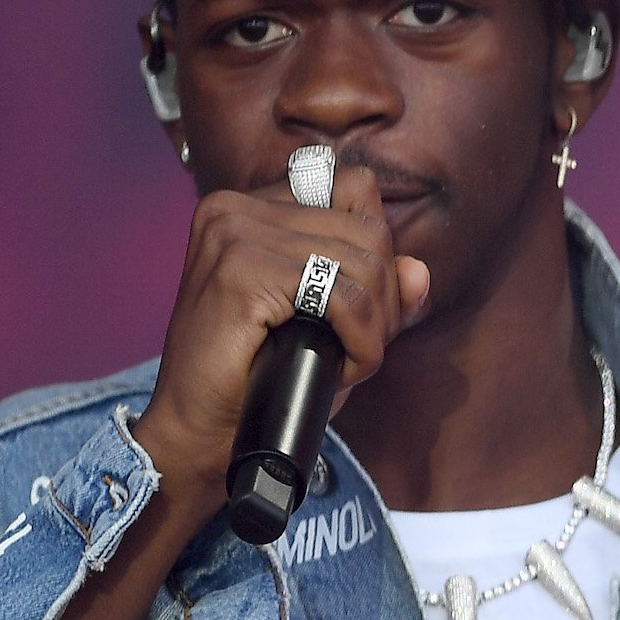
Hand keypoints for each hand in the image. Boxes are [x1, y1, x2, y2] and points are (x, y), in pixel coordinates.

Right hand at [132, 159, 429, 498]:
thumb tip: (418, 271)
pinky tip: (343, 368)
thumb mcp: (332, 326)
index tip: (359, 307)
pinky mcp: (240, 272)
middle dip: (385, 300)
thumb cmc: (263, 379)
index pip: (355, 189)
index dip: (378, 252)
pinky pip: (346, 297)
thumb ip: (377, 291)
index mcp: (251, 206)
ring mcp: (234, 234)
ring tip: (346, 363)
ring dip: (376, 328)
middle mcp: (236, 207)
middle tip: (359, 348)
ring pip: (366, 264)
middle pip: (370, 230)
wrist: (201, 431)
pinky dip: (363, 343)